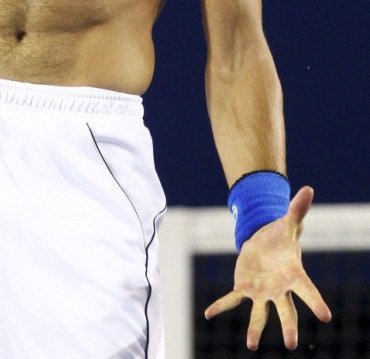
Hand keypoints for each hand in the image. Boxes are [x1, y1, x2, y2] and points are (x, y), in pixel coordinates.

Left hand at [204, 186, 331, 350]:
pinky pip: (231, 299)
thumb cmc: (280, 237)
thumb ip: (298, 209)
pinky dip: (220, 306)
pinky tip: (207, 313)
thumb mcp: (288, 222)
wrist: (264, 242)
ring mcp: (262, 291)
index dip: (315, 302)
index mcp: (293, 274)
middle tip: (290, 344)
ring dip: (255, 329)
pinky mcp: (244, 288)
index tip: (325, 317)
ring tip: (251, 345)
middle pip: (286, 310)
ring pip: (260, 313)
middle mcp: (279, 288)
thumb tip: (309, 189)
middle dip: (288, 326)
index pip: (307, 290)